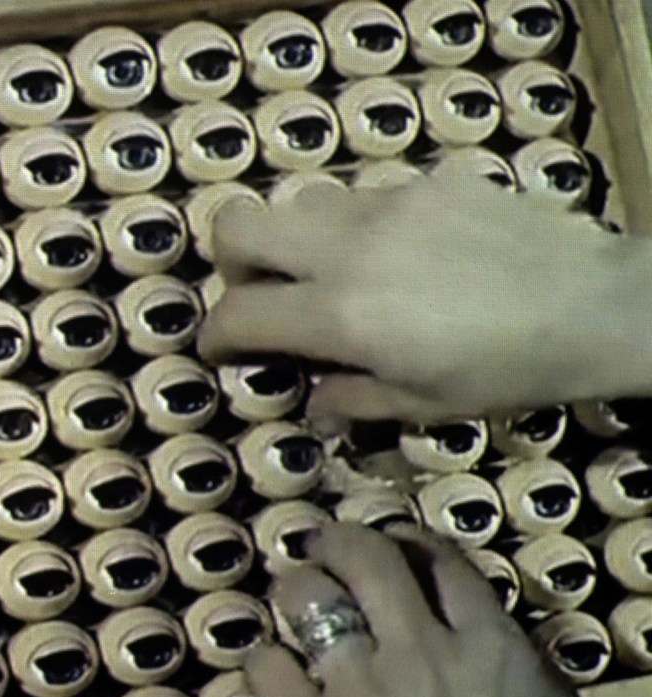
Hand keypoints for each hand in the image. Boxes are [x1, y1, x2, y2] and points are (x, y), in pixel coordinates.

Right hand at [198, 165, 651, 424]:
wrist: (592, 305)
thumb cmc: (505, 371)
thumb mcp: (423, 404)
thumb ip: (350, 400)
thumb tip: (312, 405)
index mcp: (339, 315)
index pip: (237, 314)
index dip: (214, 336)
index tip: (221, 351)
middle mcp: (344, 249)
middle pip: (237, 226)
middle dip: (231, 265)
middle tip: (264, 298)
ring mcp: (383, 204)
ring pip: (296, 203)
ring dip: (294, 243)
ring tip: (332, 275)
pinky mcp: (423, 180)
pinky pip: (360, 194)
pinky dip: (354, 227)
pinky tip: (401, 254)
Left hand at [245, 523, 576, 696]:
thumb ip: (500, 668)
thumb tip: (470, 637)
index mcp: (490, 650)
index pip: (444, 562)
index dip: (411, 542)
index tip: (394, 541)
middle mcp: (420, 651)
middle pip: (369, 558)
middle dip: (339, 542)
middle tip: (320, 546)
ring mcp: (359, 686)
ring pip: (309, 597)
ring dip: (295, 590)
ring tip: (287, 595)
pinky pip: (269, 666)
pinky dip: (264, 660)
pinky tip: (267, 666)